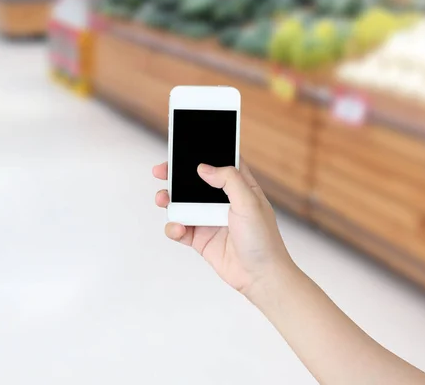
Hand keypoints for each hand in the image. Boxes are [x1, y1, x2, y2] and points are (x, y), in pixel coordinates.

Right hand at [154, 161, 293, 299]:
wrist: (260, 278)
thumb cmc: (263, 239)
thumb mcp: (249, 202)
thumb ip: (229, 180)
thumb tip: (203, 168)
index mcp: (239, 186)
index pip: (220, 162)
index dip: (203, 154)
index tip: (184, 148)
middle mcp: (222, 200)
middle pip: (194, 181)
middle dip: (176, 175)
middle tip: (161, 171)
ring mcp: (209, 219)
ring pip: (182, 203)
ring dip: (169, 200)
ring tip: (163, 200)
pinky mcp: (200, 238)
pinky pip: (180, 228)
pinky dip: (173, 227)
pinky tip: (178, 229)